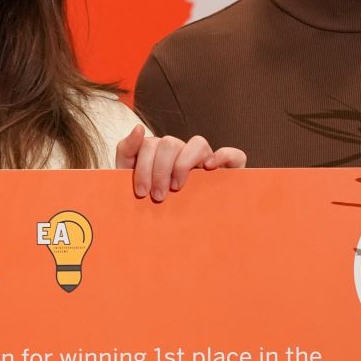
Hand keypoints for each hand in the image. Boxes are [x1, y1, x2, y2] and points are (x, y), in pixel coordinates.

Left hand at [114, 125, 246, 201]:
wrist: (170, 233)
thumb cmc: (150, 203)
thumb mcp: (129, 179)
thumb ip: (127, 151)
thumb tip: (138, 127)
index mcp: (159, 152)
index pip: (149, 144)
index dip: (144, 167)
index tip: (141, 192)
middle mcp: (182, 151)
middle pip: (169, 143)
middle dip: (159, 170)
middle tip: (157, 196)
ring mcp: (204, 159)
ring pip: (198, 143)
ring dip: (183, 165)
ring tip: (177, 187)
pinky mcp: (228, 170)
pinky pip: (233, 154)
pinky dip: (223, 156)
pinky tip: (209, 168)